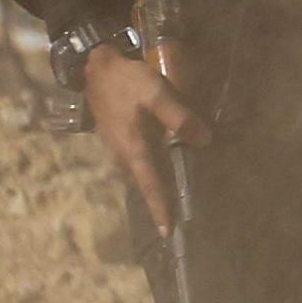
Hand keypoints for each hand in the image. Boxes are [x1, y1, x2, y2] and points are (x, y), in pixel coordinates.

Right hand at [81, 45, 208, 232]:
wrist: (96, 70)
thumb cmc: (129, 82)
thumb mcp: (159, 94)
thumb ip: (181, 117)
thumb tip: (205, 141)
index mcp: (135, 149)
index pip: (151, 186)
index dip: (161, 208)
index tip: (168, 232)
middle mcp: (124, 156)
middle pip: (146, 185)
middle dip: (160, 203)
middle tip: (175, 221)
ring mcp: (118, 150)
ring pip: (140, 175)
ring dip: (154, 188)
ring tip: (171, 201)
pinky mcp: (118, 142)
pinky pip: (137, 164)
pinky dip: (149, 172)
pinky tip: (161, 169)